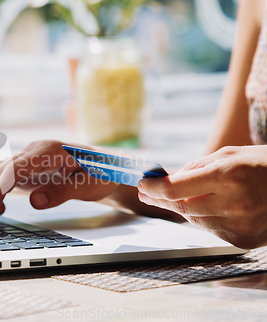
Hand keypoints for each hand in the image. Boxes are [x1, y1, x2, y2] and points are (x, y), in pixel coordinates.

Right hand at [0, 140, 118, 226]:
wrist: (107, 165)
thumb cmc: (101, 173)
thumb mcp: (88, 185)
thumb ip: (62, 192)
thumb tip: (34, 202)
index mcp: (49, 151)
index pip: (14, 167)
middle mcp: (35, 150)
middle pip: (0, 169)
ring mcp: (30, 157)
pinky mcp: (28, 166)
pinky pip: (4, 174)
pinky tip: (0, 208)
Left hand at [138, 146, 266, 248]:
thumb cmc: (262, 165)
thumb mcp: (228, 155)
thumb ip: (194, 168)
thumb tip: (163, 179)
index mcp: (229, 176)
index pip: (176, 189)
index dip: (153, 188)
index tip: (142, 184)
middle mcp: (235, 204)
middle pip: (180, 208)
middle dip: (159, 199)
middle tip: (146, 193)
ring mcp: (240, 225)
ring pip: (193, 220)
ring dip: (180, 208)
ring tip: (174, 197)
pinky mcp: (243, 241)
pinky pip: (209, 230)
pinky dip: (201, 218)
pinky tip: (203, 207)